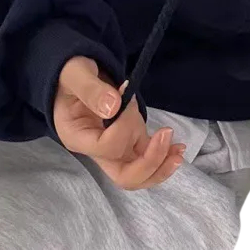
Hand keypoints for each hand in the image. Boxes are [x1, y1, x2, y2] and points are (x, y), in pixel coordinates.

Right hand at [52, 55, 185, 188]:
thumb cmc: (70, 73)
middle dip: (149, 162)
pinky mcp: (128, 140)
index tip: (126, 96)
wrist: (73, 75)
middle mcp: (95, 149)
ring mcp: (114, 148)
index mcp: (77, 137)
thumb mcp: (76, 74)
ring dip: (161, 163)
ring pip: (139, 172)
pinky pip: (147, 157)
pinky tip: (178, 147)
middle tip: (165, 136)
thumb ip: (91, 90)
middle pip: (124, 175)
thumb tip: (113, 107)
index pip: (106, 147)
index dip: (124, 127)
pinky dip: (164, 154)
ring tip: (179, 149)